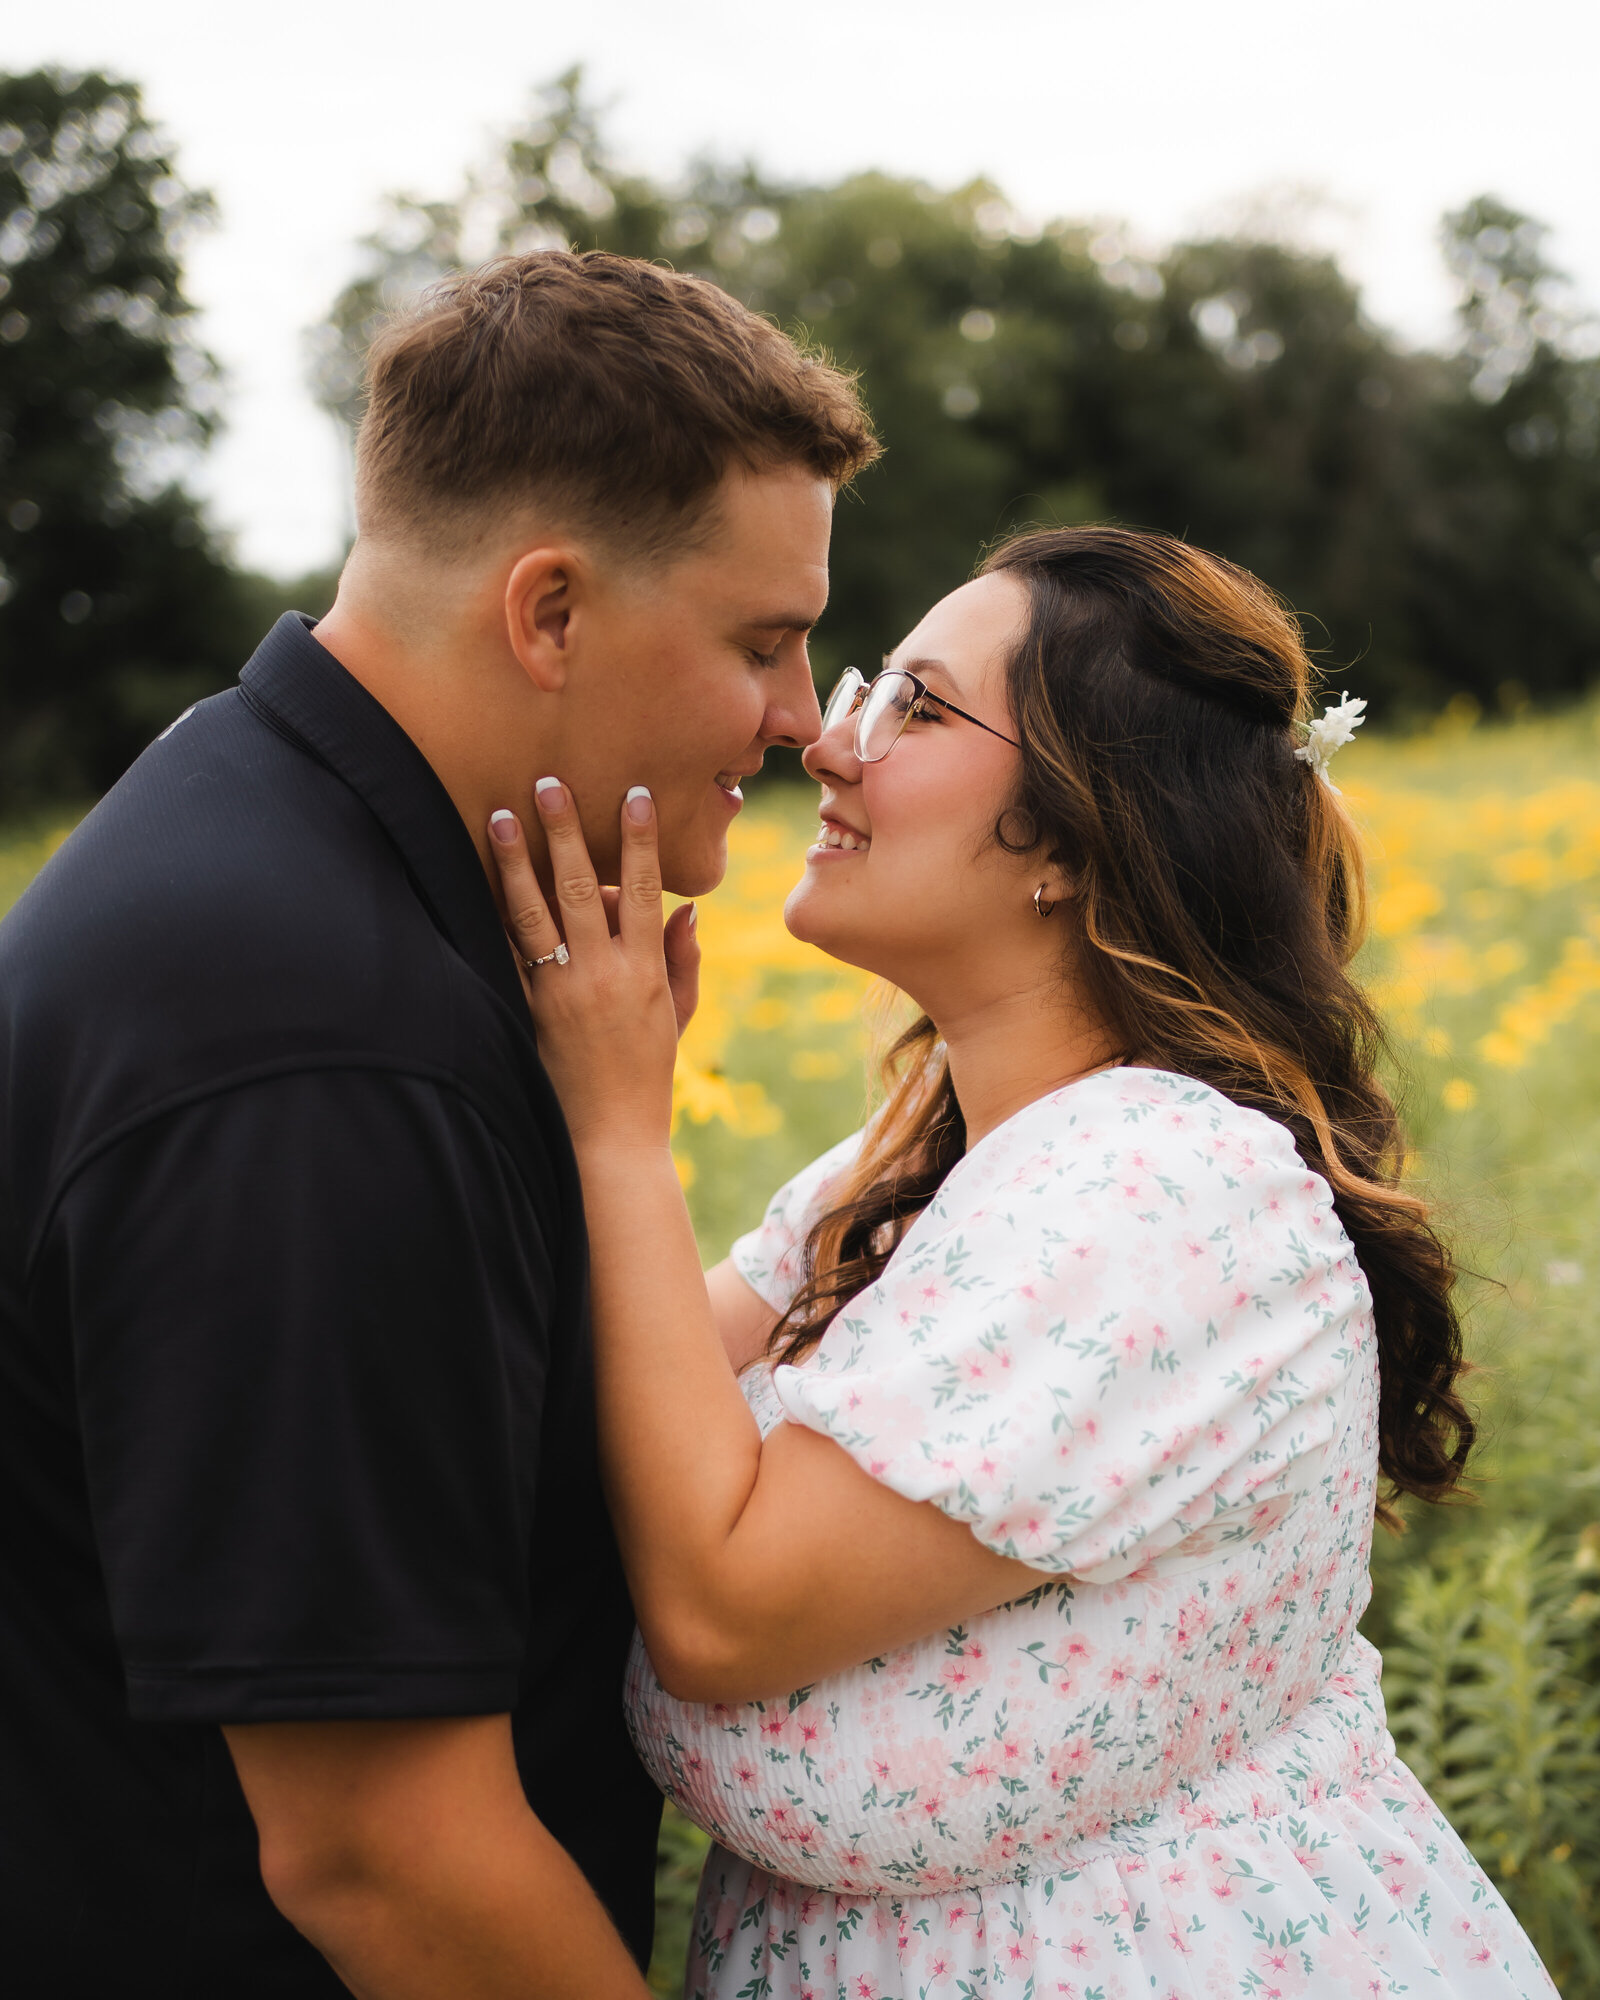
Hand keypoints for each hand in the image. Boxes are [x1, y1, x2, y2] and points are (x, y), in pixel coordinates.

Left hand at [487, 782, 694, 1151]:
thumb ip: (684, 960)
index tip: (634, 794)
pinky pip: (507, 955)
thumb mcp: (679, 1015)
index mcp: (644, 971)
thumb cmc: (648, 1074)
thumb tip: (686, 909)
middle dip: (564, 831)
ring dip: (514, 860)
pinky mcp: (528, 1012)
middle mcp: (601, 974)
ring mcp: (560, 992)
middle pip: (579, 887)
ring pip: (533, 913)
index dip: (639, 840)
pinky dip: (491, 916)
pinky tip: (473, 880)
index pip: (642, 889)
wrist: (611, 1136)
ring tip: (499, 816)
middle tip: (548, 782)